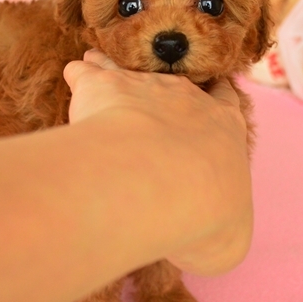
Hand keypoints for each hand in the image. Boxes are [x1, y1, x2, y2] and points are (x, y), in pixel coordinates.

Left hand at [64, 50, 253, 276]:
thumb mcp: (228, 234)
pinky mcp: (105, 86)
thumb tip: (201, 231)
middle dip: (162, 89)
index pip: (225, 100)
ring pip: (129, 70)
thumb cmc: (205, 216)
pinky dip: (81, 75)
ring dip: (117, 70)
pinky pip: (88, 73)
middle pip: (175, 82)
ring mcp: (145, 87)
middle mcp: (186, 98)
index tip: (210, 96)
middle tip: (150, 94)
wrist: (164, 186)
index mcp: (223, 126)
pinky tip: (74, 74)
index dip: (217, 98)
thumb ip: (217, 223)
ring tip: (102, 67)